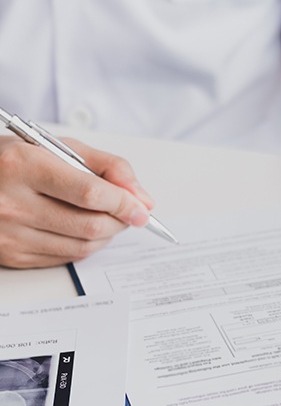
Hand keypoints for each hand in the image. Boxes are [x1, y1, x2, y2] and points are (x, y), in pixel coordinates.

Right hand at [0, 136, 154, 267]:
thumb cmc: (17, 161)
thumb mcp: (60, 148)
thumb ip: (108, 167)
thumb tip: (141, 198)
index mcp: (23, 166)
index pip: (90, 193)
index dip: (124, 202)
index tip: (142, 208)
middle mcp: (12, 203)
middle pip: (89, 224)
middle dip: (121, 220)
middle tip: (129, 212)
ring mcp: (10, 234)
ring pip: (82, 246)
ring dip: (108, 234)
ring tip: (108, 217)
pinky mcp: (12, 256)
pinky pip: (66, 258)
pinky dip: (87, 245)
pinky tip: (84, 228)